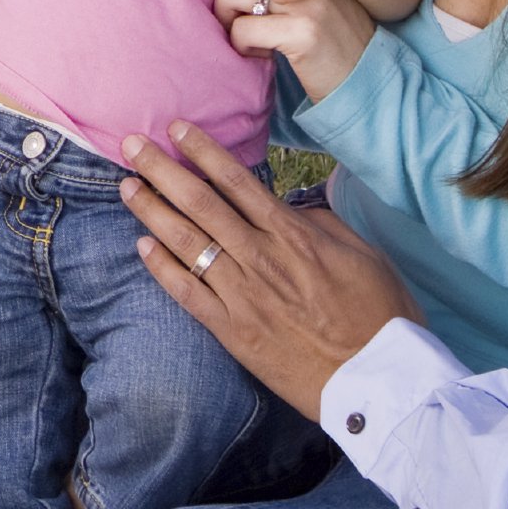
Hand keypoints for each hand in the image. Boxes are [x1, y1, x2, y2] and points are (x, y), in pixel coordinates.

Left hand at [119, 121, 420, 417]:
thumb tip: (289, 205)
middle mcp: (260, 258)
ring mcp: (242, 295)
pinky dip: (161, 268)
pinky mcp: (233, 331)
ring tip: (127, 186)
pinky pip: (187, 293)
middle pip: (200, 203)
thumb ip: (320, 223)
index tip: (176, 128)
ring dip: (152, 211)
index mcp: (293, 235)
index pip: (237, 182)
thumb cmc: (380, 314)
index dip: (203, 151)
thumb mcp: (363, 253)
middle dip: (162, 169)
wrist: (380, 380)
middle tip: (131, 144)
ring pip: (186, 243)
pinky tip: (142, 246)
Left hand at [208, 0, 378, 103]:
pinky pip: (242, 28)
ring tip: (248, 39)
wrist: (367, 79)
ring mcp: (306, 2)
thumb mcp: (309, 6)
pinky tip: (262, 55)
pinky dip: (242, 45)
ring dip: (227, 19)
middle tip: (235, 21)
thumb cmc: (330, 45)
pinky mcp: (303, 32)